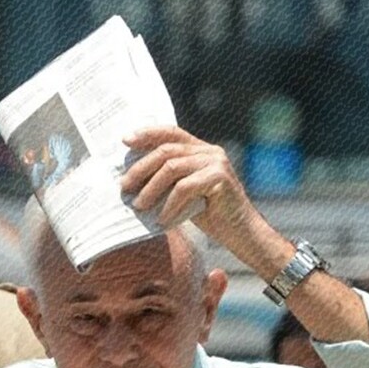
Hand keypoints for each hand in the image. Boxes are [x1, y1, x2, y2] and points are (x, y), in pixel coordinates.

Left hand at [120, 126, 265, 253]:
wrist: (244, 235)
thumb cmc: (213, 216)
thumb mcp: (186, 194)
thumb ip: (169, 181)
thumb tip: (133, 180)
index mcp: (202, 150)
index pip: (172, 133)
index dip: (148, 133)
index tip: (126, 141)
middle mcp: (210, 151)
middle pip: (166, 150)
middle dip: (141, 168)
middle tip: (124, 186)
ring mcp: (217, 162)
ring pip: (172, 167)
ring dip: (150, 188)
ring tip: (139, 206)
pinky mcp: (220, 178)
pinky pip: (184, 188)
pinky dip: (169, 205)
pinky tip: (162, 220)